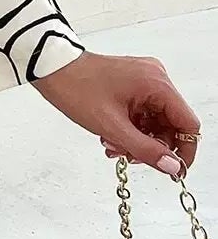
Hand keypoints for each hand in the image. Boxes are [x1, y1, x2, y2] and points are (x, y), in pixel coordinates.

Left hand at [33, 49, 200, 179]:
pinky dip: (131, 127)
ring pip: (155, 121)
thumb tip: (172, 166)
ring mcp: (144, 79)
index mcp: (157, 84)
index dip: (184, 150)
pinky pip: (142, 112)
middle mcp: (155, 78)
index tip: (173, 169)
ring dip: (138, 138)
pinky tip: (112, 136)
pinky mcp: (132, 83)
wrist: (51, 69)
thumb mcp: (112, 127)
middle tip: (130, 156)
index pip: (188, 123)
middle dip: (152, 145)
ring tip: (113, 145)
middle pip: (171, 124)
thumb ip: (145, 149)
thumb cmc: (76, 88)